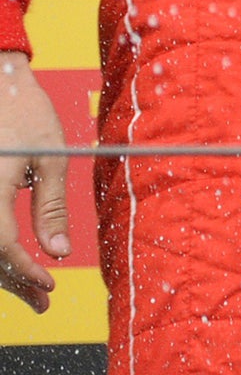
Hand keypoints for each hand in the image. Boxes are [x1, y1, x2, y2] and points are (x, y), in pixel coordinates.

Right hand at [0, 54, 68, 312]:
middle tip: (43, 302)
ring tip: (33, 292)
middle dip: (13, 281)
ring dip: (1, 271)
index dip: (24, 271)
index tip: (49, 283)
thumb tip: (59, 253)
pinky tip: (12, 262)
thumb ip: (51, 207)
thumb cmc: (25, 114)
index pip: (1, 246)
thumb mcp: (48, 158)